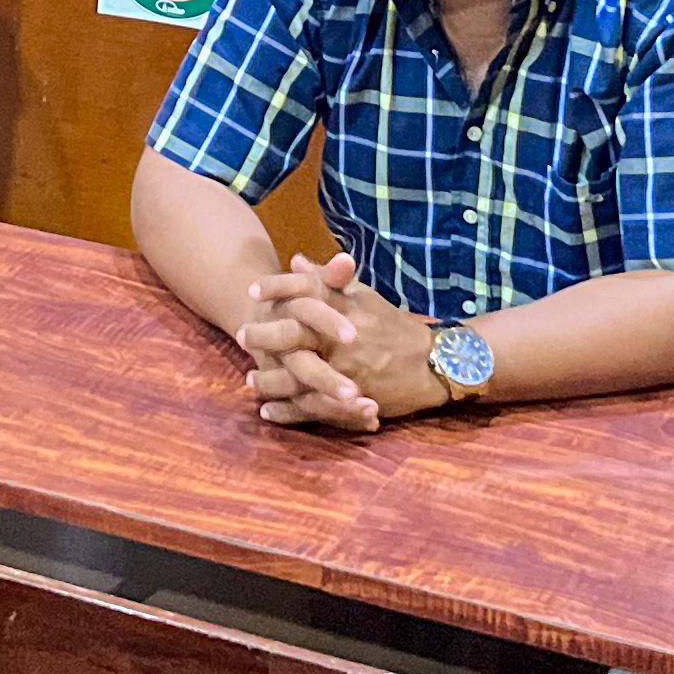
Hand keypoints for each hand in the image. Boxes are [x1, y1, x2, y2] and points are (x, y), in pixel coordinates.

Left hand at [233, 254, 443, 432]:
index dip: (277, 289)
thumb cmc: (394, 327)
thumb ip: (328, 282)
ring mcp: (346, 370)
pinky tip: (268, 411)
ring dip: (270, 380)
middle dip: (264, 335)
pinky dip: (289, 411)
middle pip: (294, 335)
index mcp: (346, 309)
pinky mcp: (351, 399)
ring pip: (299, 376)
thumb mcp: (364, 298)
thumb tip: (295, 261)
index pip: (306, 292)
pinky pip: (313, 407)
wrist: (432, 363)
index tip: (251, 290)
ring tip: (249, 380)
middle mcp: (343, 338)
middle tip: (241, 336)